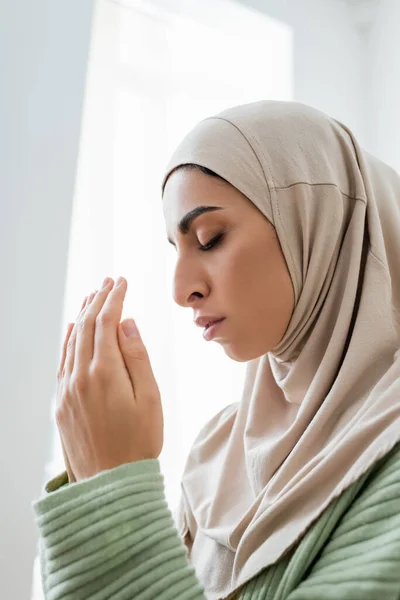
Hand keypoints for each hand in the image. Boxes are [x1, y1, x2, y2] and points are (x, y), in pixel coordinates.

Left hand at [56, 276, 163, 481]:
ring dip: (83, 315)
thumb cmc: (139, 442)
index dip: (115, 298)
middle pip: (87, 326)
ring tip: (92, 296)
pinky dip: (69, 340)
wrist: (110, 485)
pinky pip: (62, 361)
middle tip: (109, 281)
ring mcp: (66, 390)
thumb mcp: (149, 398)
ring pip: (72, 341)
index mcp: (104, 372)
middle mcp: (79, 376)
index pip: (107, 322)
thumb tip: (127, 323)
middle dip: (98, 299)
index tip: (122, 281)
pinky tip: (74, 329)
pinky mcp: (61, 403)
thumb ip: (137, 357)